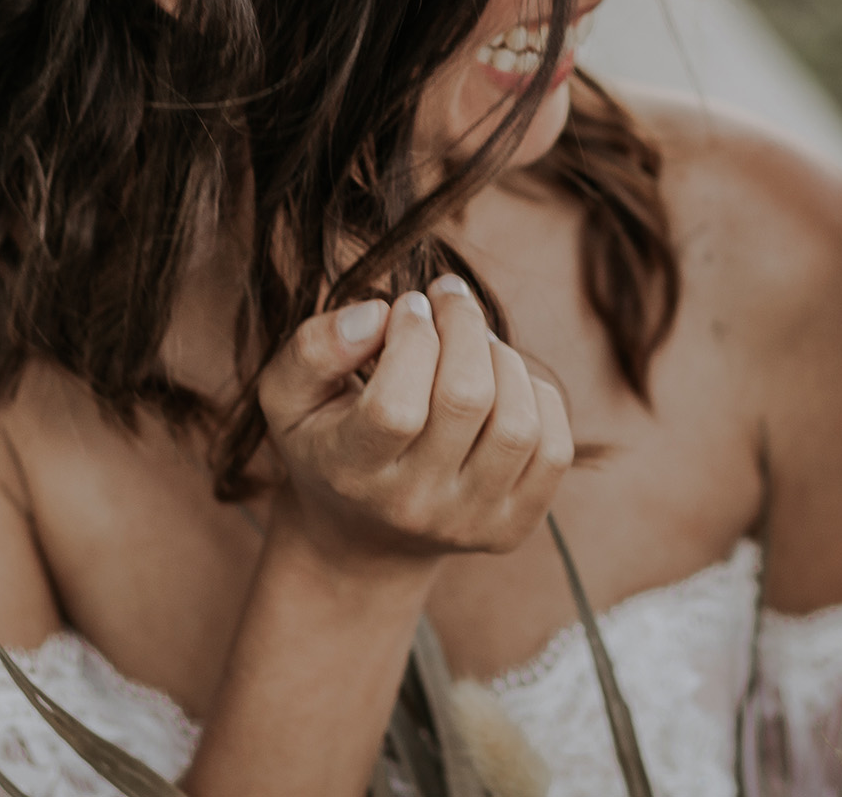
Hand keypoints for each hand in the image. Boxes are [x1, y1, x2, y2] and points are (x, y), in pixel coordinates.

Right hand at [257, 274, 573, 572]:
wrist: (362, 539)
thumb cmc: (326, 443)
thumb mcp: (287, 396)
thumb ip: (314, 347)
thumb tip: (379, 313)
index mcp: (351, 472)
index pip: (397, 405)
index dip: (412, 338)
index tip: (406, 307)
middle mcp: (412, 506)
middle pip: (467, 400)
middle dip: (464, 326)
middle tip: (447, 301)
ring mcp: (469, 522)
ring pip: (518, 422)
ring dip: (502, 358)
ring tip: (474, 344)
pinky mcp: (514, 525)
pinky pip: (554, 448)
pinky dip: (536, 395)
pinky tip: (501, 383)